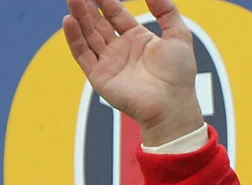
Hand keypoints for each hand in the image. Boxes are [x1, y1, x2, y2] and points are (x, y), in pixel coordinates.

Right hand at [62, 0, 203, 144]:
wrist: (172, 105)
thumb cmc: (179, 75)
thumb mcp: (179, 36)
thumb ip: (167, 12)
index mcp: (138, 40)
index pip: (116, 14)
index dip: (106, 1)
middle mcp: (121, 49)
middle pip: (98, 22)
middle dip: (87, 6)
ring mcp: (108, 62)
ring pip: (88, 34)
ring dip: (79, 17)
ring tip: (72, 0)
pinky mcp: (99, 75)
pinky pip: (82, 53)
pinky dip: (74, 37)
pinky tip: (69, 20)